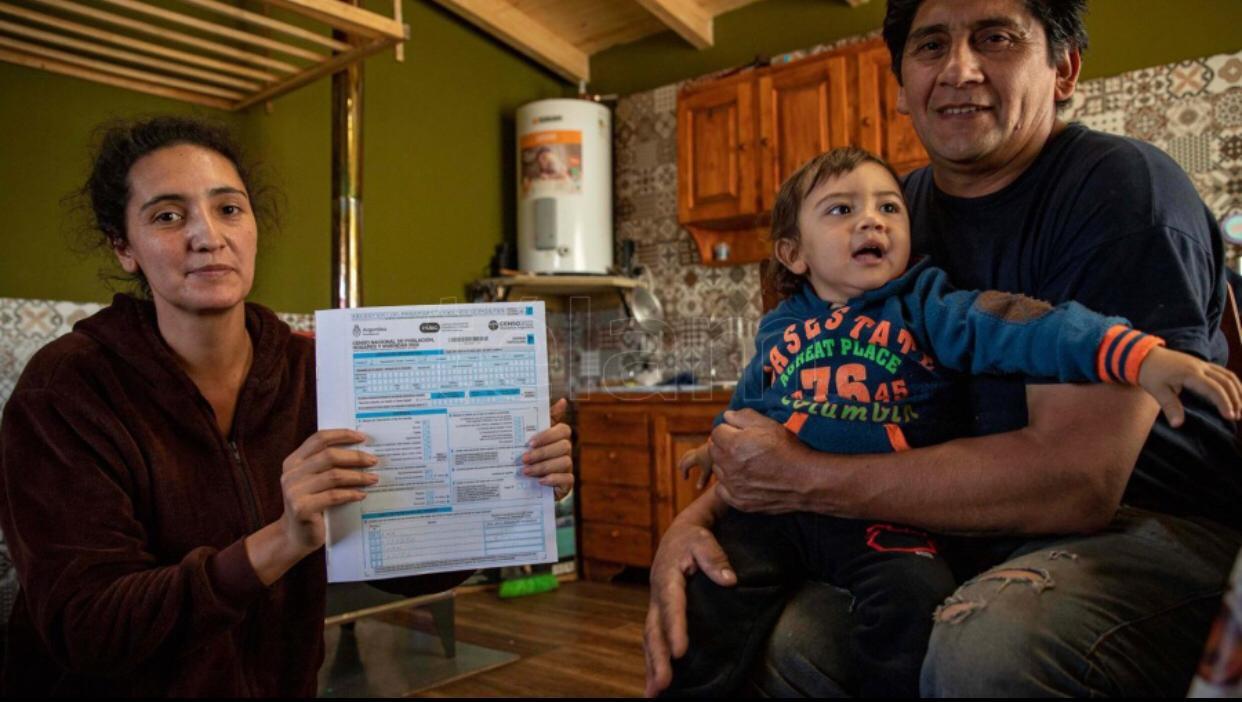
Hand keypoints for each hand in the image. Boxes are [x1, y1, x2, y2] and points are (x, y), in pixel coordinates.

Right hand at [279, 429, 378, 556]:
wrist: (296, 536)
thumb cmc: (312, 505)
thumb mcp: (314, 481)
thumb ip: (326, 466)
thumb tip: (362, 450)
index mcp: (293, 461)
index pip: (319, 439)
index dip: (341, 435)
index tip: (362, 437)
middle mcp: (291, 473)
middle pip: (329, 456)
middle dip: (355, 457)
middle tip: (373, 461)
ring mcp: (294, 491)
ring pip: (333, 476)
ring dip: (357, 476)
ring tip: (373, 479)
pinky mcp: (302, 508)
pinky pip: (333, 496)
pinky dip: (351, 494)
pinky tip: (362, 494)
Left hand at [522, 398, 573, 499]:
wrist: (526, 483)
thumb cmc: (530, 455)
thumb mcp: (531, 437)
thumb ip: (544, 420)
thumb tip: (563, 401)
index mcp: (559, 437)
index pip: (563, 430)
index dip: (548, 435)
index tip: (530, 442)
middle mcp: (566, 450)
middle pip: (564, 446)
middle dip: (542, 453)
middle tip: (524, 458)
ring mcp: (568, 466)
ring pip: (564, 462)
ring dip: (543, 467)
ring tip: (526, 471)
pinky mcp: (567, 483)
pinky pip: (567, 479)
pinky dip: (553, 479)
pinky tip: (540, 481)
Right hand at [644, 511, 735, 696]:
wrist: (678, 534)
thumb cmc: (694, 538)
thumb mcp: (704, 539)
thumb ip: (715, 557)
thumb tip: (729, 580)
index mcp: (667, 577)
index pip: (671, 605)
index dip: (675, 628)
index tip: (680, 652)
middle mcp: (657, 594)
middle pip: (654, 629)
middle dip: (658, 658)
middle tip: (663, 685)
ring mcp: (656, 605)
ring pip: (650, 639)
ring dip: (651, 666)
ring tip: (653, 694)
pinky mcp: (659, 613)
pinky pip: (654, 639)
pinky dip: (653, 661)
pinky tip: (656, 682)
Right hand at [678, 441, 713, 489]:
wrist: (724, 446)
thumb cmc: (716, 459)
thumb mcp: (709, 470)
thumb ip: (703, 479)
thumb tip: (698, 489)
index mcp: (695, 458)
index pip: (685, 465)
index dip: (684, 472)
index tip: (685, 479)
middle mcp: (697, 452)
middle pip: (686, 457)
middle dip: (682, 463)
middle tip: (680, 468)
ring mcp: (702, 449)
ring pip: (691, 453)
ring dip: (688, 459)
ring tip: (688, 464)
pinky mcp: (707, 448)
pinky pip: (697, 452)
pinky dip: (695, 457)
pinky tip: (700, 460)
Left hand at [709, 409, 811, 513]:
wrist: (805, 480)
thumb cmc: (788, 449)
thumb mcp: (769, 424)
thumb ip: (743, 417)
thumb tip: (727, 416)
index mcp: (733, 444)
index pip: (717, 431)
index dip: (729, 430)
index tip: (740, 433)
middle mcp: (729, 466)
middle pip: (714, 450)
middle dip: (725, 446)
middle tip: (743, 447)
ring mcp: (733, 486)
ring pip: (718, 469)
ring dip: (726, 465)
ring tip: (747, 463)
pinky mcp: (738, 501)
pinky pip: (722, 489)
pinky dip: (729, 484)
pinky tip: (744, 479)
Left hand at [1137, 346, 1241, 426]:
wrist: (1145, 355)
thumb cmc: (1150, 374)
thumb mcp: (1157, 390)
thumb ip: (1170, 406)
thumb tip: (1178, 424)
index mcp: (1190, 374)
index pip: (1214, 388)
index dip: (1224, 402)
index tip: (1230, 417)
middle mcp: (1200, 367)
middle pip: (1226, 381)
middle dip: (1235, 398)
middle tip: (1238, 416)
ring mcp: (1203, 364)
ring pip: (1228, 375)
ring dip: (1238, 390)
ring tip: (1241, 407)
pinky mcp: (1202, 364)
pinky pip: (1223, 372)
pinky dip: (1232, 383)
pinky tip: (1235, 393)